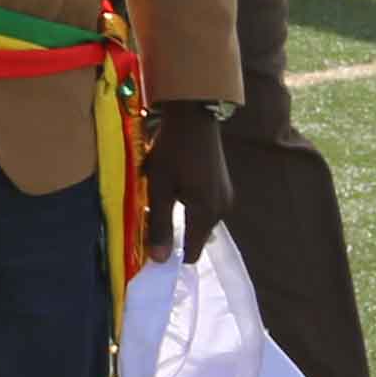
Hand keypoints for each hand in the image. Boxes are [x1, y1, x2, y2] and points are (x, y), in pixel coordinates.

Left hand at [141, 99, 235, 254]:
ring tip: (161, 197)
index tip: (150, 245)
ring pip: (199, 222)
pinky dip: (189, 206)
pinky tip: (175, 188)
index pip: (191, 253)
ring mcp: (225, 197)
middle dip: (173, 234)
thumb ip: (160, 225)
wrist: (194, 116)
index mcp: (206, 213)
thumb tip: (159, 260)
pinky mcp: (223, 186)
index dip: (170, 254)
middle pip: (195, 237)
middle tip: (150, 215)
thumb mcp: (159, 188)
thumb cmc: (172, 150)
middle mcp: (221, 210)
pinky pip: (204, 208)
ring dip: (180, 217)